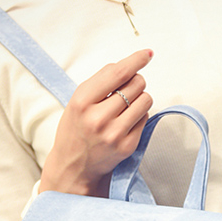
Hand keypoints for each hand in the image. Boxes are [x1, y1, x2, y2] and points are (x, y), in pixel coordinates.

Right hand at [39, 49, 153, 195]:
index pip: (117, 72)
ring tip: (126, 107)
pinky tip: (125, 123)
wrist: (74, 166)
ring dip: (140, 98)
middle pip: (136, 84)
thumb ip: (100, 82)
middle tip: (126, 90)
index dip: (136, 60)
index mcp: (82, 101)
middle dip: (135, 82)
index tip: (147, 54)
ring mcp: (114, 133)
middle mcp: (98, 117)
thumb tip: (130, 65)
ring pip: (145, 100)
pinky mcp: (127, 146)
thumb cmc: (76, 129)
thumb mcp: (77, 101)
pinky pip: (145, 118)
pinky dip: (139, 116)